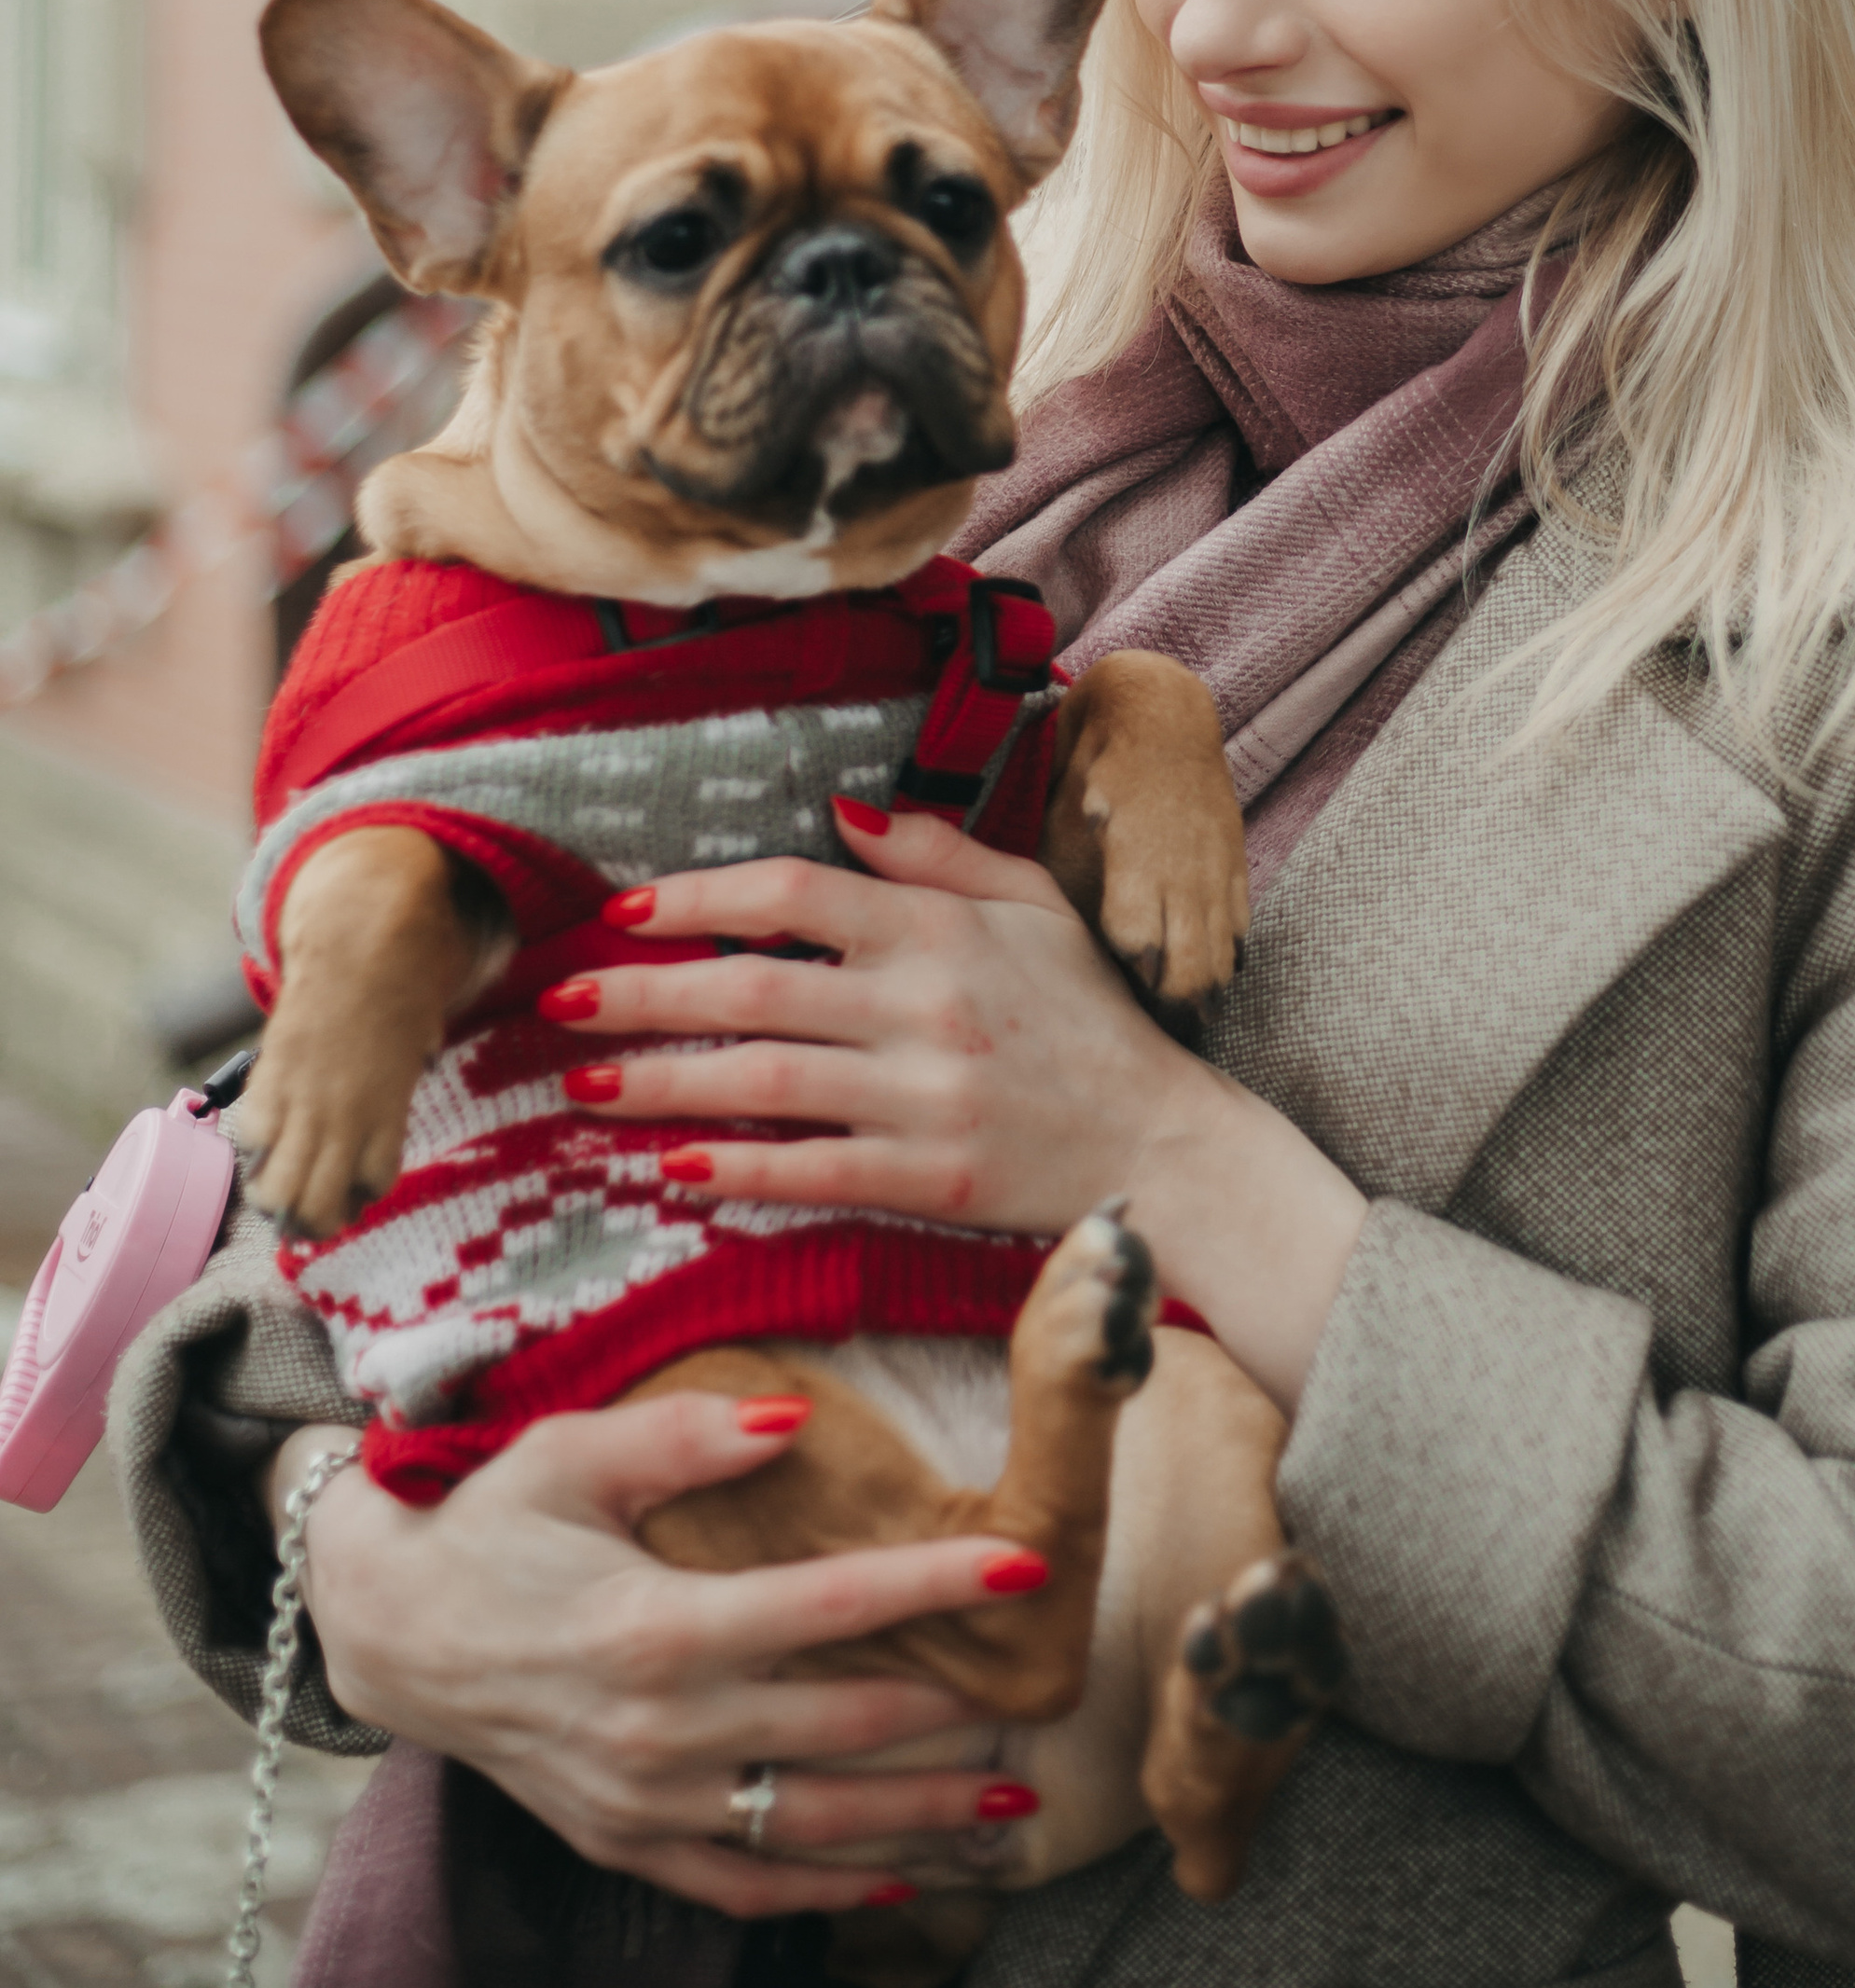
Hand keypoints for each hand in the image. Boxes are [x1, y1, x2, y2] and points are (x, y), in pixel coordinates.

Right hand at [286, 1389, 1040, 1916]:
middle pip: (841, 1730)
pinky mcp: (623, 1844)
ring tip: (1008, 1808)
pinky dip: (824, 1891)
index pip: (830, 1605)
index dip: (935, 1584)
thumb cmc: (492, 1521)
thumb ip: (687, 1434)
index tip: (1025, 1566)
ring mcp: (641, 1802)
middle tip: (1047, 1696)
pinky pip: (741, 1887)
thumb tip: (796, 1421)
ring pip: (808, 1825)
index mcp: (655, 1625)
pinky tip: (902, 1880)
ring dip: (916, 1818)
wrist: (394, 1629)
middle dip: (955, 1716)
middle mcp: (657, 1729)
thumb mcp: (574, 1451)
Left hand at [552, 807, 1203, 1241]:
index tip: (621, 911)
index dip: (695, 897)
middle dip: (642, 993)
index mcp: (939, 928)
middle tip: (558, 1000)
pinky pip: (812, 1169)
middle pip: (752, 987)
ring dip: (662, 1084)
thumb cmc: (1091, 1018)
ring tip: (584, 1086)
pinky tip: (672, 1169)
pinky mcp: (931, 1177)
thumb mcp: (1032, 905)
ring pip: (764, 1082)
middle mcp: (923, 1003)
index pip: (792, 893)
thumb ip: (937, 855)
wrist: (1163, 1140)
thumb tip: (842, 810)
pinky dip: (738, 1170)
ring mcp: (925, 1093)